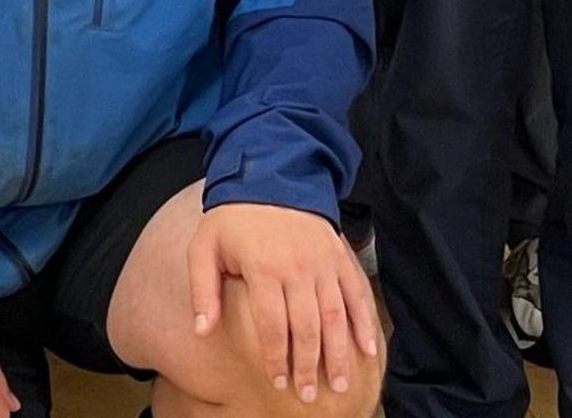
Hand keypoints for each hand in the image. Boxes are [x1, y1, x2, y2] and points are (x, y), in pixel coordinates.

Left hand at [185, 200, 376, 403]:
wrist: (270, 175)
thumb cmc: (232, 218)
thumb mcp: (204, 247)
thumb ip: (203, 291)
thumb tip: (202, 331)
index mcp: (263, 267)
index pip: (273, 325)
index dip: (277, 358)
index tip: (278, 382)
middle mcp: (298, 267)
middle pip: (307, 327)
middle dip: (308, 365)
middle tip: (309, 395)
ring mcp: (323, 262)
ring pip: (335, 316)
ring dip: (338, 353)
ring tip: (338, 384)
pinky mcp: (340, 258)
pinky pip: (357, 295)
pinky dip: (365, 323)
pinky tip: (369, 351)